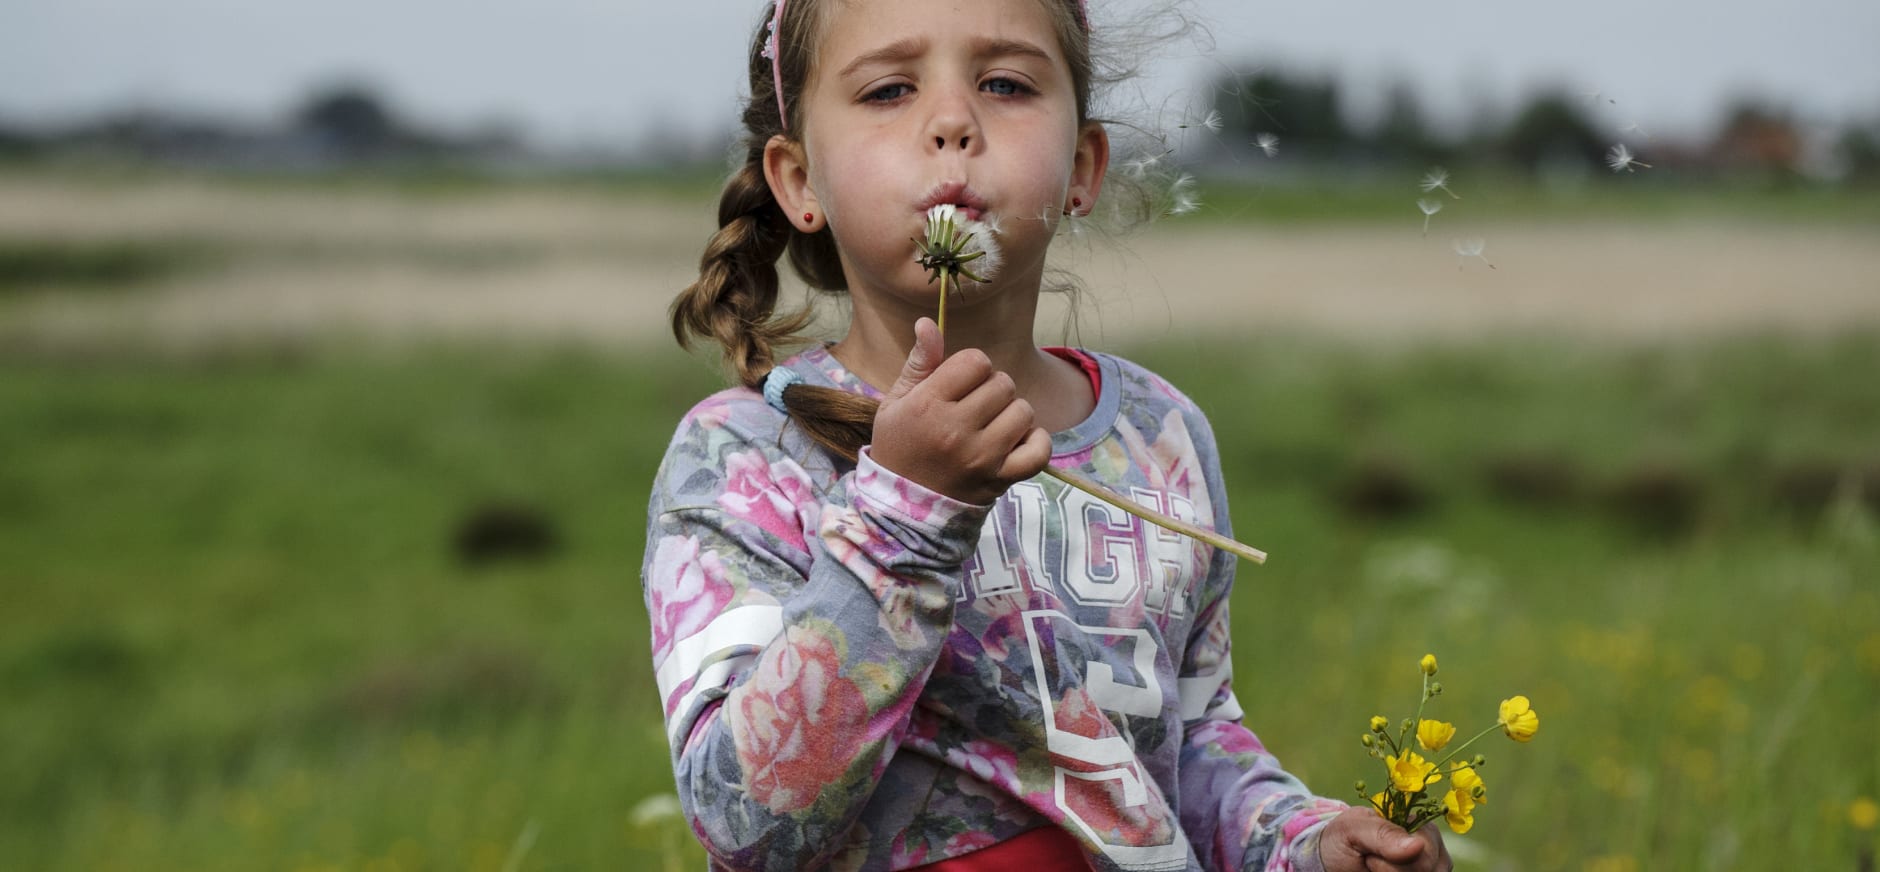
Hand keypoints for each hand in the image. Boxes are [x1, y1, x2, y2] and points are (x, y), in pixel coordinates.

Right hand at [871, 317, 1052, 504]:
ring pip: (1023, 411)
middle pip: (1003, 383)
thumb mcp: (896, 403)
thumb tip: (928, 322)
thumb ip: (918, 363)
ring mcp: (981, 457)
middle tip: (975, 408)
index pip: (975, 361)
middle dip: (993, 389)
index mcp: (927, 405)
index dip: (972, 367)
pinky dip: (1035, 441)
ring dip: (1012, 414)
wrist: (903, 510)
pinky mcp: (1001, 480)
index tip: (961, 385)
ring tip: (992, 426)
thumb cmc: (900, 448)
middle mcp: (955, 430)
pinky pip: (1039, 450)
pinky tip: (1018, 441)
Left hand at [1319, 807, 1450, 871]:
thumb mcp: (1353, 829)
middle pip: (1425, 871)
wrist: (1332, 862)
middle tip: (1370, 862)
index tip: (1369, 853)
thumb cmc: (1343, 840)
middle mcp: (1434, 854)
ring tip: (1375, 869)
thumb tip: (1418, 845)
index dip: (1394, 859)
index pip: (1425, 852)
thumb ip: (1383, 833)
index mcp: (1422, 829)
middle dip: (1390, 870)